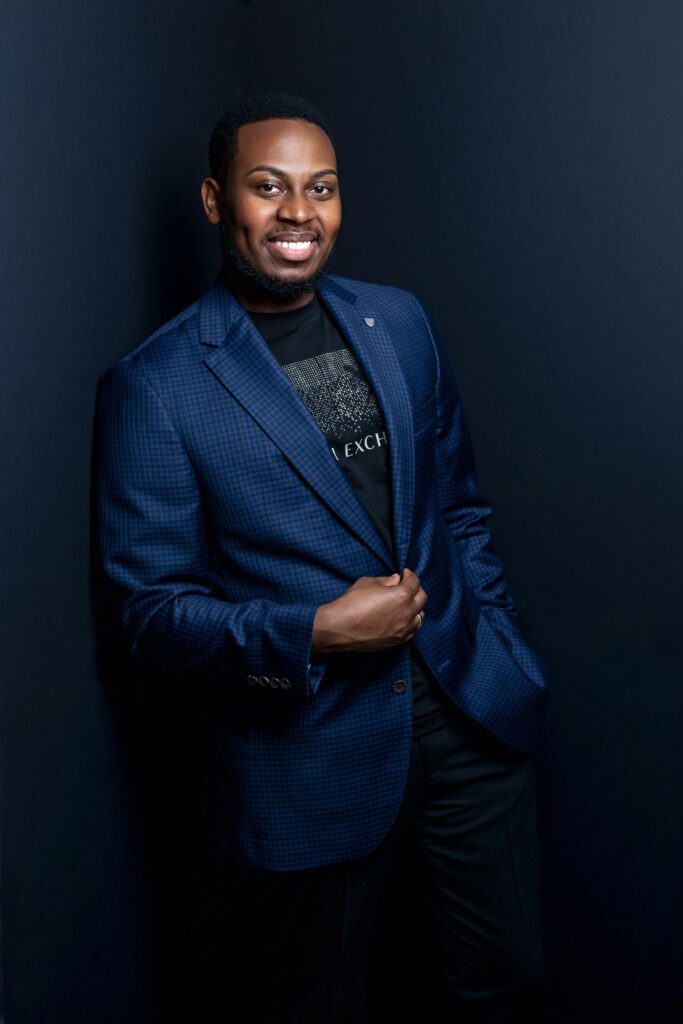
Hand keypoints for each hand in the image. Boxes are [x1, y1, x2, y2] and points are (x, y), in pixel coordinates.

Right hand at [312, 567, 426, 654]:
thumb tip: (396, 579)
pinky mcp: (397, 641)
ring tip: (406, 604)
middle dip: (416, 589)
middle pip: (422, 598)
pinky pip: (412, 631)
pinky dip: (410, 623)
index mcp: (401, 595)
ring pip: (420, 616)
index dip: (410, 575)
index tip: (404, 573)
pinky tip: (402, 619)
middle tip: (406, 586)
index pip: (415, 582)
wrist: (340, 628)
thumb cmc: (352, 603)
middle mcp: (407, 613)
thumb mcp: (367, 583)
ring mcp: (403, 629)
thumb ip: (386, 580)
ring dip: (415, 607)